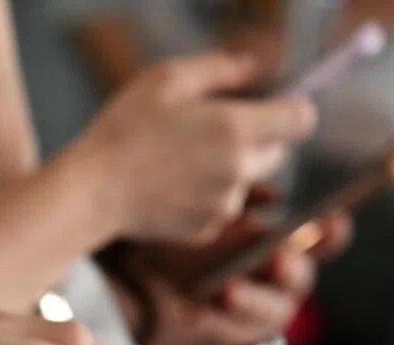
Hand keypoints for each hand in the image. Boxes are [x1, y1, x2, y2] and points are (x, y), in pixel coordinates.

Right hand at [77, 51, 315, 244]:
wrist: (91, 194)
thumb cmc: (123, 132)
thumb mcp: (167, 79)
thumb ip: (221, 68)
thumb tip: (257, 65)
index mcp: (237, 128)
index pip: (302, 119)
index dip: (290, 111)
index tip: (270, 109)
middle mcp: (238, 170)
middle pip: (277, 153)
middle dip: (255, 141)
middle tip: (208, 135)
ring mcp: (223, 205)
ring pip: (246, 182)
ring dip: (227, 172)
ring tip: (182, 164)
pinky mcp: (204, 230)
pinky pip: (221, 210)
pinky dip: (205, 199)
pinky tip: (172, 189)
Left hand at [128, 213, 351, 344]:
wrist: (139, 291)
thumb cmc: (179, 246)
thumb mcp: (204, 216)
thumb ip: (241, 202)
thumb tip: (273, 196)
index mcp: (282, 248)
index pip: (321, 241)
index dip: (330, 234)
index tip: (330, 221)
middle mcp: (277, 284)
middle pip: (299, 279)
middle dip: (291, 269)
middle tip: (278, 257)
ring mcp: (257, 316)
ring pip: (271, 312)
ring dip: (252, 300)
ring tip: (229, 289)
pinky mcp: (230, 341)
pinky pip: (229, 336)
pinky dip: (214, 324)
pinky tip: (195, 312)